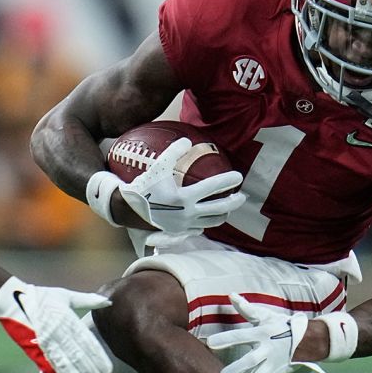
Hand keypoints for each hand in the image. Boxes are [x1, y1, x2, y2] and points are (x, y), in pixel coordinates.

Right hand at [0, 276, 112, 372]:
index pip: (87, 342)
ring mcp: (46, 343)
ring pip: (64, 365)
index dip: (98, 357)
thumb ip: (88, 300)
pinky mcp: (35, 350)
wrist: (13, 301)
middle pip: (78, 356)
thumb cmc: (42, 297)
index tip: (108, 369)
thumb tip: (108, 302)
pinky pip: (49, 367)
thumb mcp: (65, 295)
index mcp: (68, 319)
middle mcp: (58, 333)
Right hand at [116, 136, 244, 234]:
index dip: (228, 181)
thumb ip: (173, 152)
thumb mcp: (157, 167)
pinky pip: (200, 228)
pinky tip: (209, 217)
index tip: (238, 176)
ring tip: (228, 207)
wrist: (128, 210)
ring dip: (224, 214)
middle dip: (234, 202)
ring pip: (212, 221)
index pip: (214, 187)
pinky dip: (208, 222)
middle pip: (220, 209)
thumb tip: (187, 140)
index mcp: (184, 197)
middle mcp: (188, 213)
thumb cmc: (143, 187)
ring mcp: (185, 225)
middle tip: (242, 196)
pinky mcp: (180, 232)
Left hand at [206, 294, 329, 372]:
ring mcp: (272, 365)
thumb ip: (246, 308)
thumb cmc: (279, 325)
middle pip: (251, 360)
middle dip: (237, 368)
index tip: (210, 343)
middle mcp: (267, 350)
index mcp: (262, 334)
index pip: (241, 336)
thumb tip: (230, 295)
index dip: (226, 339)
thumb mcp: (264, 315)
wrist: (306, 339)